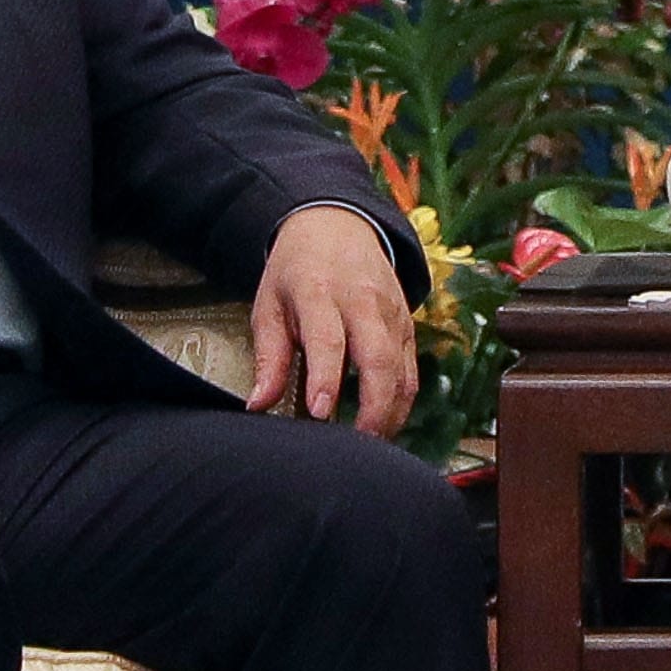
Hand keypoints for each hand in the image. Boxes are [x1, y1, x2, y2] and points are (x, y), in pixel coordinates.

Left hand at [247, 201, 417, 440]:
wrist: (336, 224)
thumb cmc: (296, 271)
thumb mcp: (269, 305)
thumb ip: (268, 358)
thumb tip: (258, 405)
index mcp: (319, 292)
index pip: (328, 339)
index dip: (326, 379)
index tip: (321, 415)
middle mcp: (362, 300)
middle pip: (378, 357)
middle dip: (372, 407)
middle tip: (357, 445)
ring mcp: (391, 311)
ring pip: (402, 368)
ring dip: (390, 412)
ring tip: (370, 445)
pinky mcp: (407, 323)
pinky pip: (411, 369)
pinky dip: (401, 402)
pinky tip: (385, 425)